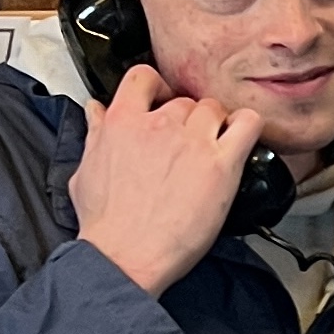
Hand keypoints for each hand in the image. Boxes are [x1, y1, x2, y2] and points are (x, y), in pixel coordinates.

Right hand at [69, 64, 260, 294]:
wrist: (125, 256)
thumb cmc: (106, 223)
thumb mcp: (85, 169)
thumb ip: (95, 133)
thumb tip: (94, 110)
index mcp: (122, 121)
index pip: (143, 77)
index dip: (157, 88)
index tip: (162, 101)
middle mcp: (159, 124)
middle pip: (185, 101)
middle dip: (187, 120)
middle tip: (186, 146)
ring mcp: (193, 141)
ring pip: (214, 109)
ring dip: (214, 126)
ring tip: (209, 151)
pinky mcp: (221, 163)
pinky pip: (248, 123)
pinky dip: (247, 126)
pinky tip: (240, 141)